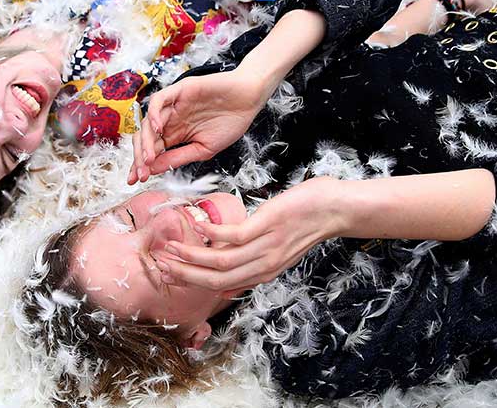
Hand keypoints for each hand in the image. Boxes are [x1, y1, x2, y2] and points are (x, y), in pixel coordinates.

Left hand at [128, 69, 268, 183]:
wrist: (249, 101)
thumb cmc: (231, 123)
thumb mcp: (203, 149)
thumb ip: (178, 157)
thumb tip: (154, 170)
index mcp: (176, 134)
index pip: (152, 150)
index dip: (142, 165)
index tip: (138, 180)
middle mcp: (171, 120)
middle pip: (144, 137)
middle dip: (139, 157)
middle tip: (142, 173)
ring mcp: (173, 105)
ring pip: (147, 121)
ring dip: (145, 140)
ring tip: (148, 158)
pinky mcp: (179, 90)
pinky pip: (159, 100)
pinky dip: (154, 114)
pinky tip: (157, 129)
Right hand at [151, 177, 348, 294]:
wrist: (335, 210)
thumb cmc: (306, 222)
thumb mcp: (277, 249)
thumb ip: (253, 260)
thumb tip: (227, 272)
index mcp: (262, 272)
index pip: (220, 285)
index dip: (193, 281)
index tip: (171, 272)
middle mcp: (262, 266)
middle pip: (215, 279)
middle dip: (185, 273)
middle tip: (161, 264)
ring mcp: (264, 248)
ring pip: (220, 261)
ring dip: (191, 256)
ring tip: (171, 247)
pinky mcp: (266, 227)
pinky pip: (232, 236)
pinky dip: (211, 233)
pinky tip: (197, 225)